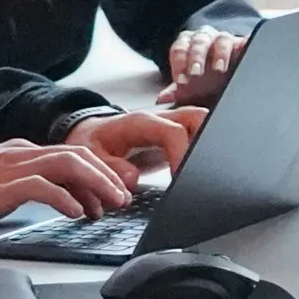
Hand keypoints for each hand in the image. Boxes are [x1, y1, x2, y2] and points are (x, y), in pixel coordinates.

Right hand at [0, 133, 145, 229]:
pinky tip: (76, 213)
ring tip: (110, 205)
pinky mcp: (0, 186)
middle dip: (106, 175)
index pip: (69, 154)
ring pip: (67, 164)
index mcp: (17, 152)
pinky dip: (65, 197)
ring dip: (95, 184)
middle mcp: (19, 153)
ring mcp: (10, 167)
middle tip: (122, 199)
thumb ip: (19, 186)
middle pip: (77, 154)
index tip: (109, 195)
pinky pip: (42, 187)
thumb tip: (49, 200)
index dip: (96, 173)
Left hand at [72, 107, 199, 172]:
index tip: (181, 179)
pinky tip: (198, 169)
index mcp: (141, 123)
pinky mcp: (174, 137)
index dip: (182, 156)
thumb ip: (110, 168)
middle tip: (200, 171)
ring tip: (202, 171)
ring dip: (207, 144)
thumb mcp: (91, 156)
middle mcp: (160, 120)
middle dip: (207, 142)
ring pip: (202, 123)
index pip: (174, 133)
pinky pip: (197, 135)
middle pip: (197, 118)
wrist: (90, 134)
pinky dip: (203, 149)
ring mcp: (170, 126)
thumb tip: (132, 180)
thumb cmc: (92, 142)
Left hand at [159, 24, 250, 108]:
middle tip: (196, 73)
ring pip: (221, 40)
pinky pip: (245, 41)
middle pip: (198, 43)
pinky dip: (246, 46)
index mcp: (187, 44)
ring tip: (219, 69)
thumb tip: (161, 99)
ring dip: (220, 54)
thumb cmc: (203, 79)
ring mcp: (225, 39)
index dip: (179, 64)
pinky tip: (246, 55)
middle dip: (196, 57)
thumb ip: (176, 91)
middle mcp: (205, 38)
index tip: (181, 81)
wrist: (225, 71)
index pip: (179, 50)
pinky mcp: (243, 43)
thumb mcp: (190, 86)